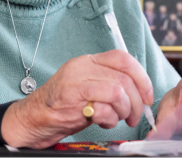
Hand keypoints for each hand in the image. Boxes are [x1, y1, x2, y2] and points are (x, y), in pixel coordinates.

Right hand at [0, 50, 153, 148]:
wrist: (33, 118)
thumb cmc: (62, 105)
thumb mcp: (87, 86)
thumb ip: (109, 82)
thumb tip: (140, 91)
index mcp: (88, 61)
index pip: (123, 58)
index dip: (142, 77)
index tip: (147, 95)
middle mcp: (82, 68)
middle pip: (125, 78)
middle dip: (138, 102)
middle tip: (135, 116)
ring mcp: (77, 82)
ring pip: (119, 92)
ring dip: (125, 111)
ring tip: (119, 119)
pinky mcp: (73, 99)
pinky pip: (104, 107)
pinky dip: (110, 119)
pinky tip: (103, 122)